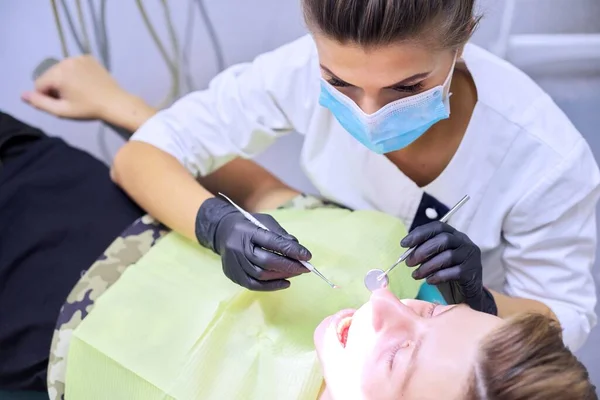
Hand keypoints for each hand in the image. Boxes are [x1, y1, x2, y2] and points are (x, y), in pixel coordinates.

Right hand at [21, 55, 126, 120]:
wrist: (115, 103)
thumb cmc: (88, 109)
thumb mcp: (62, 110)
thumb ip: (40, 103)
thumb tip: (23, 95)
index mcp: (58, 74)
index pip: (39, 84)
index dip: (47, 96)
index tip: (62, 103)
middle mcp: (66, 61)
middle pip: (49, 75)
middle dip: (55, 87)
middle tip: (71, 98)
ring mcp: (78, 57)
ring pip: (60, 69)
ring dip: (64, 79)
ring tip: (78, 91)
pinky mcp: (88, 57)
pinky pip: (73, 65)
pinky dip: (74, 73)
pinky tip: (85, 83)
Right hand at [195, 197, 311, 290]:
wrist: (222, 231)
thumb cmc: (249, 225)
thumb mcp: (265, 222)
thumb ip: (281, 235)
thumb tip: (298, 250)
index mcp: (248, 231)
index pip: (272, 242)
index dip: (291, 250)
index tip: (307, 256)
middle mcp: (239, 248)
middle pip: (267, 261)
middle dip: (290, 266)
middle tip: (306, 267)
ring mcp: (234, 263)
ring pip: (261, 275)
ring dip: (283, 275)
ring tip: (297, 273)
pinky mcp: (233, 275)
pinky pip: (254, 285)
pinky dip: (272, 286)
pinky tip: (285, 282)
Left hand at [401, 221, 496, 314]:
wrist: (464, 296)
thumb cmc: (446, 274)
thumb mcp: (433, 260)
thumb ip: (423, 252)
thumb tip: (407, 249)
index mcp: (454, 235)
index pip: (438, 227)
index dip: (420, 233)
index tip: (403, 244)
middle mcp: (465, 243)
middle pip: (444, 239)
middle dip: (422, 250)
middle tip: (408, 263)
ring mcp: (471, 257)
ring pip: (448, 256)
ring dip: (427, 266)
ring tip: (416, 275)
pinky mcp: (472, 272)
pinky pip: (454, 272)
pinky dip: (438, 276)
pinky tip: (429, 281)